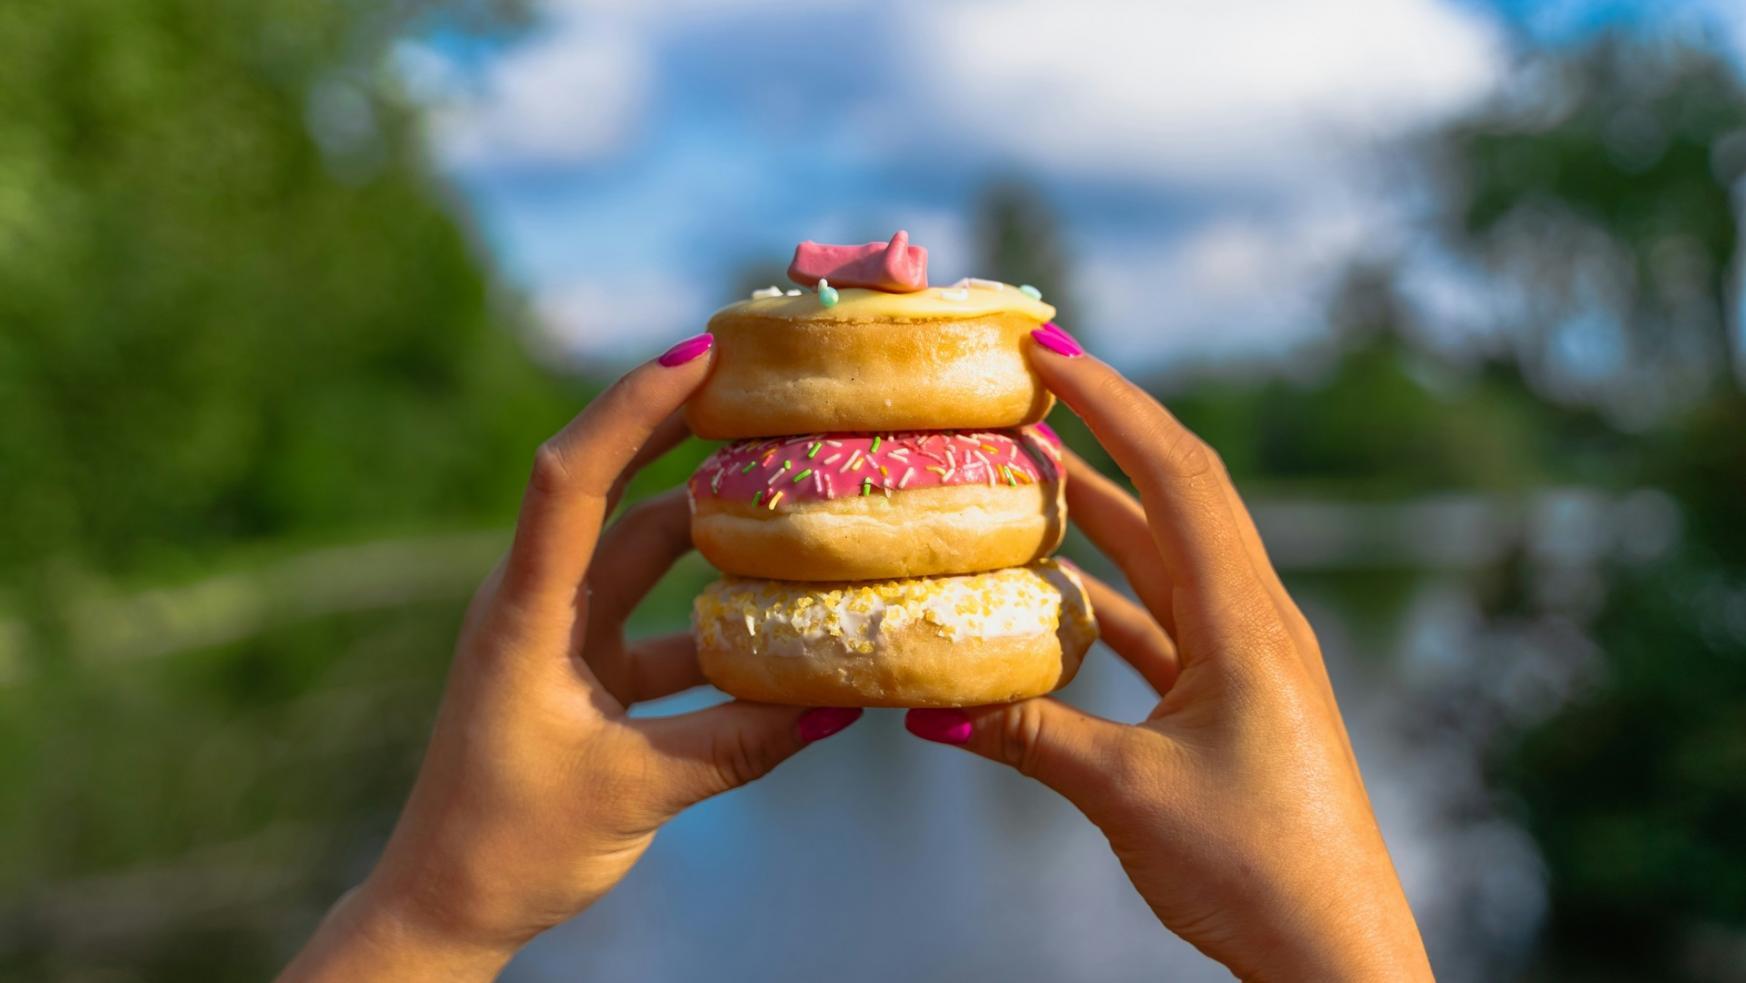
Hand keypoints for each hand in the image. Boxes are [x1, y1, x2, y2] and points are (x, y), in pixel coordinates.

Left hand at [280, 335, 861, 981]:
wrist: (443, 907)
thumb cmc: (510, 846)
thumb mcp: (635, 792)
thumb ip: (740, 744)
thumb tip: (841, 703)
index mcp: (525, 612)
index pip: (573, 478)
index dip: (634, 407)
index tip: (702, 355)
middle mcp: (538, 603)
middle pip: (612, 490)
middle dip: (681, 431)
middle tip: (759, 384)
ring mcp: (559, 635)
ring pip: (644, 557)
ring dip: (710, 529)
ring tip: (788, 489)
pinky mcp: (581, 673)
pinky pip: (657, 622)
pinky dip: (713, 616)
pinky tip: (777, 622)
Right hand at [905, 324, 1433, 980]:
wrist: (1335, 957)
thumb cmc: (1256, 871)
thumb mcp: (1126, 794)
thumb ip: (1026, 736)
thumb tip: (925, 705)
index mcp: (1246, 620)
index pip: (1177, 474)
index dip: (1114, 402)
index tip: (1050, 349)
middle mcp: (1254, 621)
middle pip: (1174, 495)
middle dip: (1103, 434)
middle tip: (1029, 389)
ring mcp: (1247, 659)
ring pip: (1163, 558)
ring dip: (1098, 515)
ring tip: (1027, 473)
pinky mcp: (1232, 700)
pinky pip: (1161, 622)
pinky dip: (1104, 598)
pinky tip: (1049, 596)